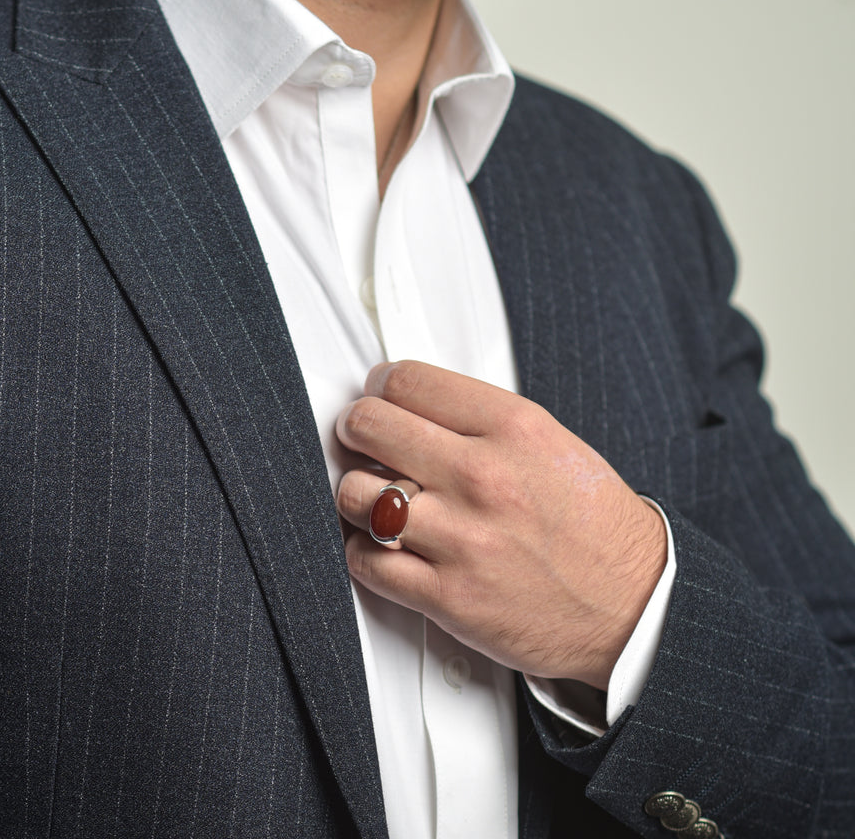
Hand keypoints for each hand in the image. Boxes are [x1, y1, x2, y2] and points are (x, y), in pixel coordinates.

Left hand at [335, 360, 666, 689]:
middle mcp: (483, 477)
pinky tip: (388, 547)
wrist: (635, 608)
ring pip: (354, 494)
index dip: (380, 386)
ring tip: (377, 499)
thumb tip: (411, 403)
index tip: (378, 396)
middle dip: (356, 429)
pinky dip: (365, 552)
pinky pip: (366, 560)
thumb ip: (480, 419)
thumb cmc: (595, 525)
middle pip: (369, 426)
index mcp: (513, 428)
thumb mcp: (550, 442)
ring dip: (357, 495)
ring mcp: (463, 538)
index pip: (406, 381)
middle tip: (363, 440)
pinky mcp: (449, 597)